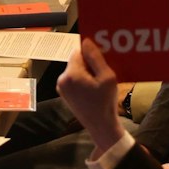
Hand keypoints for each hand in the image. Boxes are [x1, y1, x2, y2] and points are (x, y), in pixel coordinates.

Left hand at [57, 38, 125, 155]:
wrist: (100, 126)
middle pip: (76, 60)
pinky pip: (74, 79)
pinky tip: (94, 88)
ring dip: (87, 71)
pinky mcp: (65, 94)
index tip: (102, 59)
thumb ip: (96, 58)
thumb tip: (86, 42)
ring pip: (75, 69)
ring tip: (99, 81)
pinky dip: (83, 80)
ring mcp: (62, 88)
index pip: (78, 51)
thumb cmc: (105, 103)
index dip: (90, 53)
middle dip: (89, 62)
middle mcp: (62, 80)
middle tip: (103, 71)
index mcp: (71, 74)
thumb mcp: (107, 77)